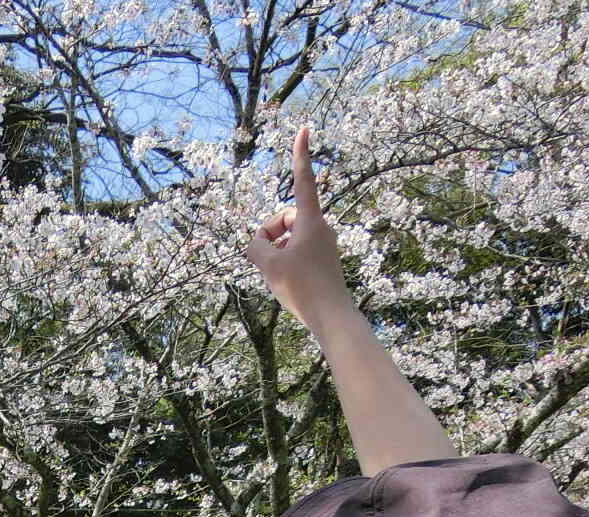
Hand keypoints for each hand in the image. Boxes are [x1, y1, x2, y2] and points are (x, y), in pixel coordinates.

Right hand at [245, 126, 350, 331]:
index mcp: (310, 221)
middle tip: (264, 259)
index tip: (305, 128)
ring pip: (288, 237)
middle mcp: (320, 228)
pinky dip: (284, 261)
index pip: (302, 180)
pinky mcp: (323, 260)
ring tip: (276, 275)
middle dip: (269, 233)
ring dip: (275, 251)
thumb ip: (255, 248)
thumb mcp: (268, 266)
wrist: (332, 316)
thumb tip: (255, 245)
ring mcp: (323, 244)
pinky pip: (296, 251)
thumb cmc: (303, 288)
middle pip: (285, 217)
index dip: (301, 154)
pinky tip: (285, 282)